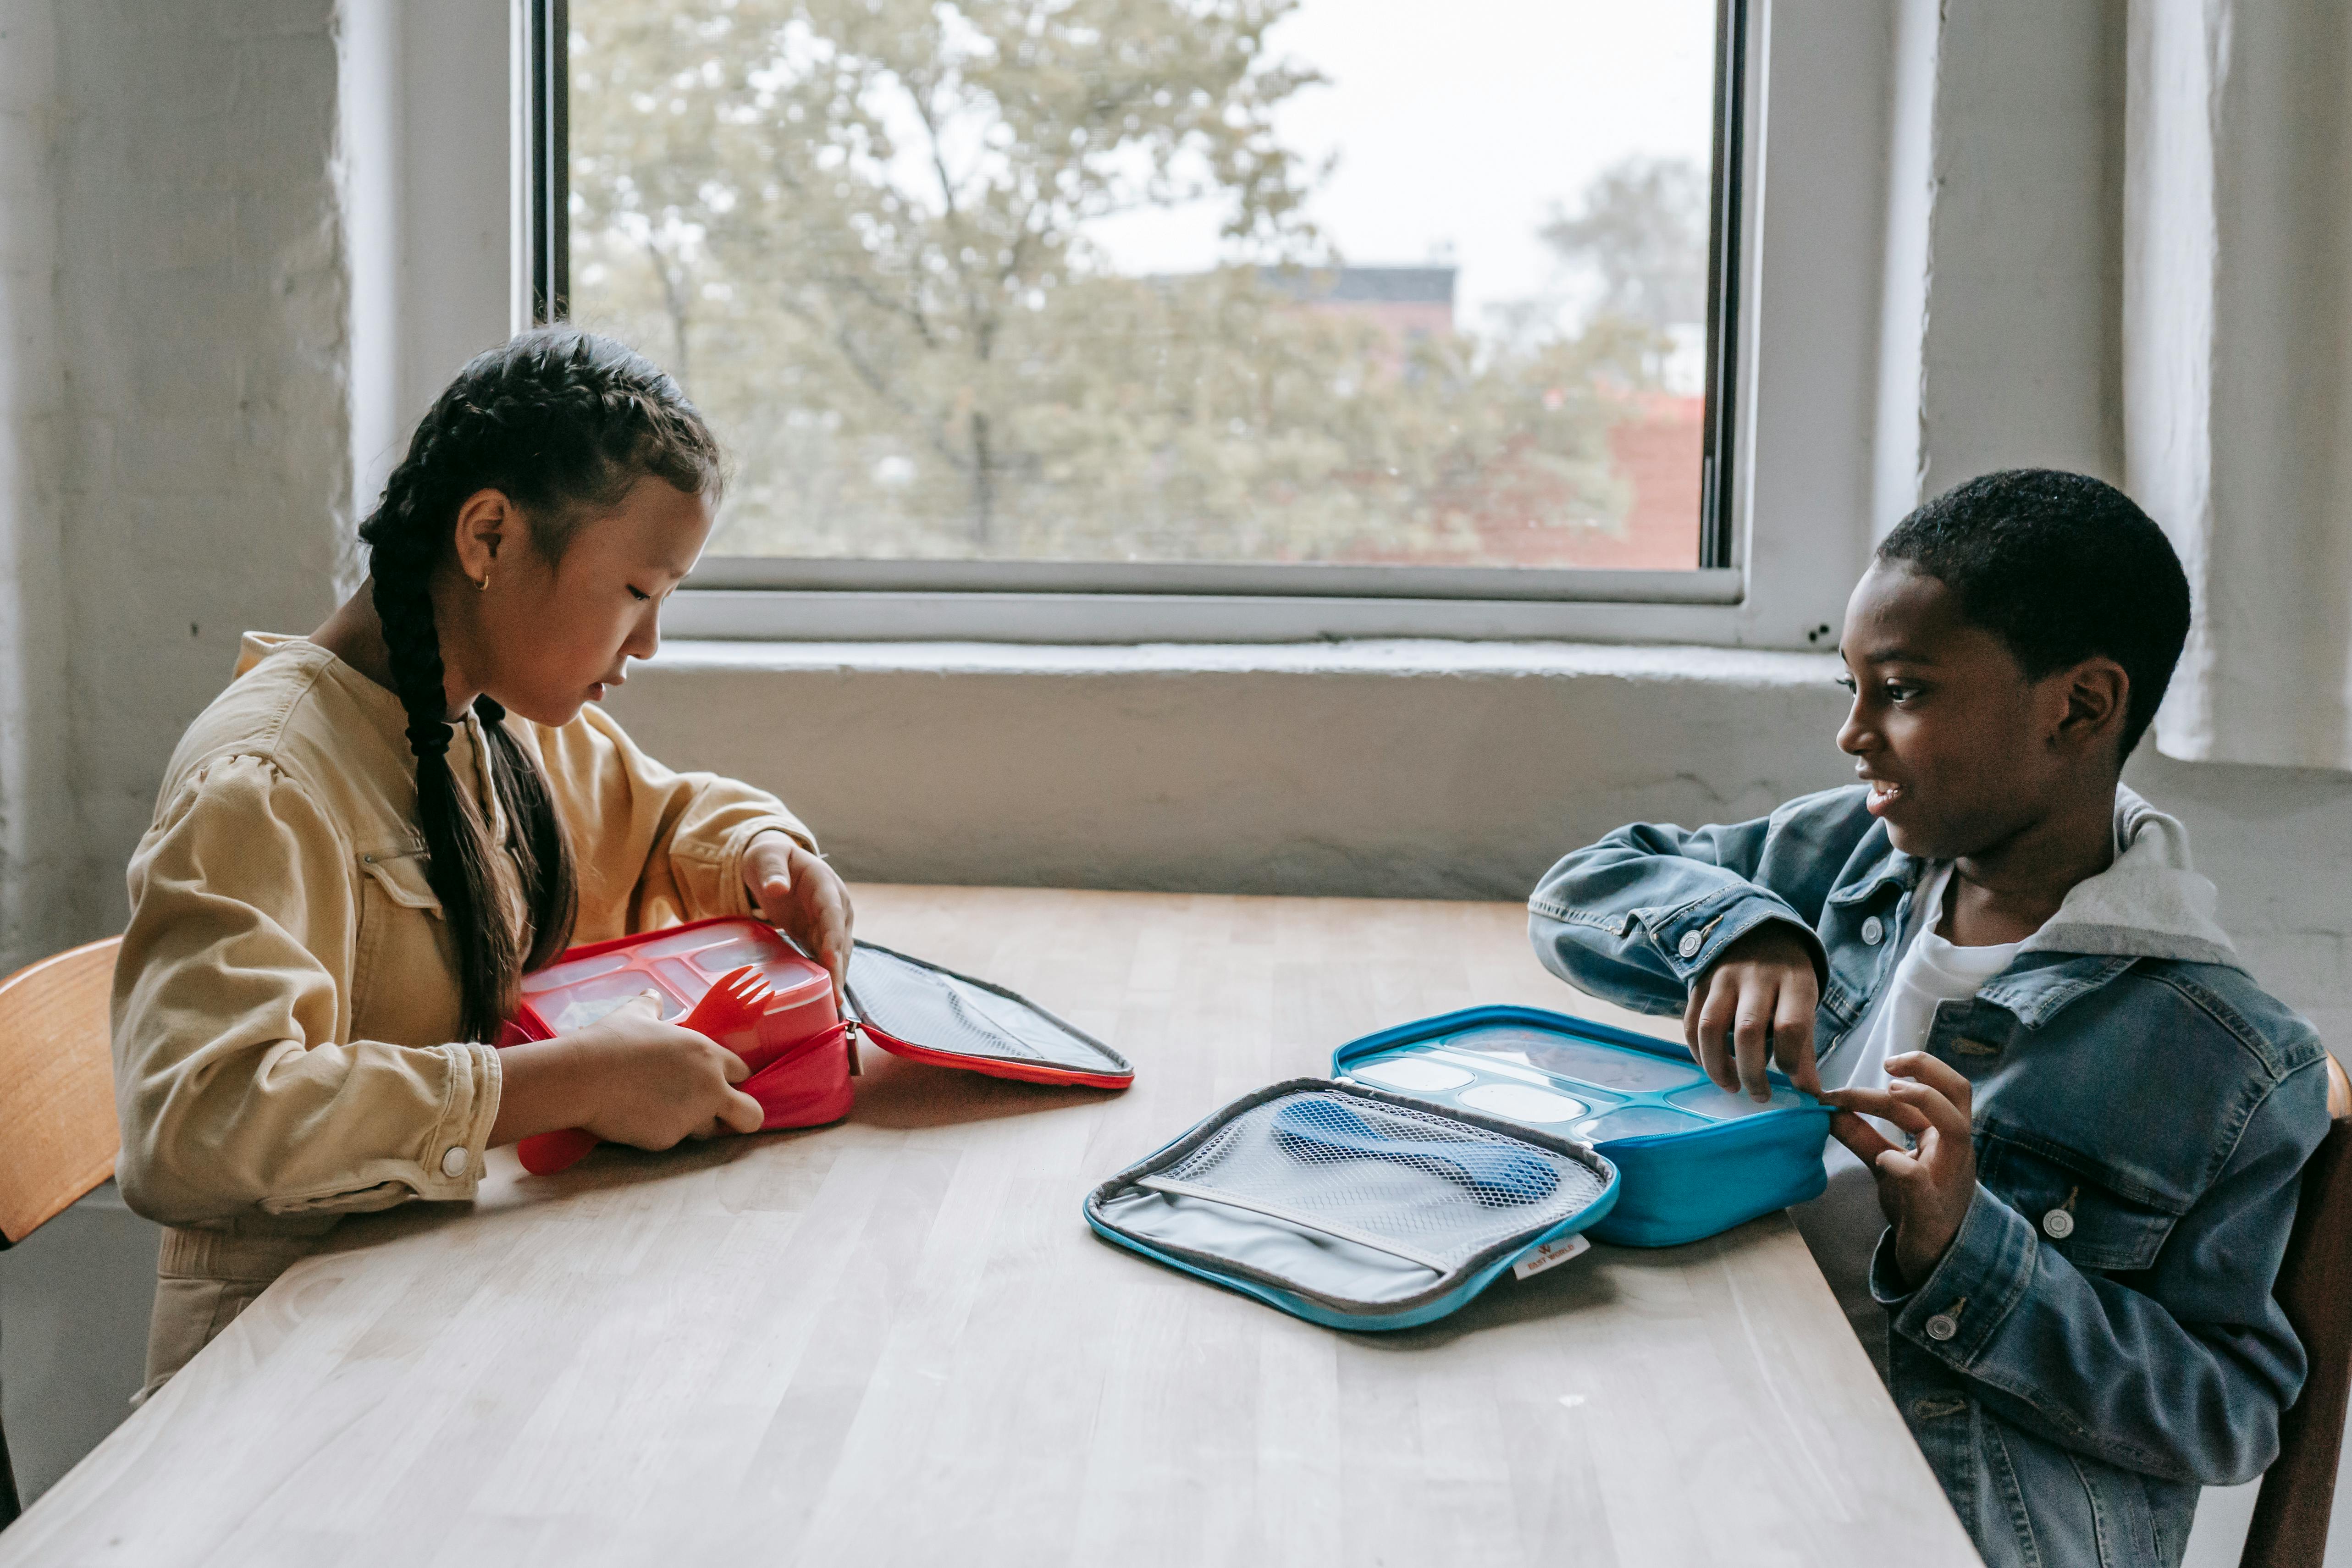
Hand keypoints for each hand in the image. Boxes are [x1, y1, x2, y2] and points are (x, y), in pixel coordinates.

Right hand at [492, 993, 763, 1150]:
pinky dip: (662, 1132)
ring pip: (710, 1131)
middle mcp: (709, 1087)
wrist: (581, 1077)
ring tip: (662, 1109)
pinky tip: (638, 1117)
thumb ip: (652, 1007)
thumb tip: (652, 997)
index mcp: (707, 1054)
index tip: (717, 1081)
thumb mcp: (635, 1014)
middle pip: (751, 1114)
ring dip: (695, 1124)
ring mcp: (691, 1117)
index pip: (743, 1072)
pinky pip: (674, 1139)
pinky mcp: (668, 1139)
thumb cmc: (609, 1041)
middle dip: (741, 1116)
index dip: (731, 1078)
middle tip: (720, 1114)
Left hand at [745, 833, 853, 1009]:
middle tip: (835, 1000)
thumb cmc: (771, 857)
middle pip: (840, 940)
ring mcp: (831, 924)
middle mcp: (836, 907)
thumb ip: (772, 869)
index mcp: (826, 885)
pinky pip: (827, 959)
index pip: (832, 914)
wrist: (776, 864)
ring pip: (838, 954)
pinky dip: (828, 978)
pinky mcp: (820, 937)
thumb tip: (777, 888)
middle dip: (839, 969)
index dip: (833, 939)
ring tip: (834, 1008)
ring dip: (837, 978)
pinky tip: (824, 1000)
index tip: (831, 962)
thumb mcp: (767, 856)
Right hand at [1684, 924, 1821, 1099]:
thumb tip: (1810, 1094)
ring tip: (1730, 1086)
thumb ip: (1804, 1048)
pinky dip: (1697, 1051)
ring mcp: (1723, 979)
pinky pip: (1690, 1022)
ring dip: (1717, 1066)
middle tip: (1760, 1095)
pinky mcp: (1699, 983)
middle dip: (1752, 1072)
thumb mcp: (1804, 1002)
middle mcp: (1756, 978)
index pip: (1790, 1026)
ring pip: (1711, 1027)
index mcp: (1793, 981)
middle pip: (1748, 1031)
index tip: (1790, 1075)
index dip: (1789, 1059)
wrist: (1757, 931)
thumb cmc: (1786, 977)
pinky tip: (1711, 1066)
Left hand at [1823, 1052, 1977, 1287]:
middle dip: (1928, 1068)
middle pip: (1959, 1092)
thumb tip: (1829, 1108)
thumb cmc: (1915, 1204)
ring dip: (1925, 1102)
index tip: (1845, 1084)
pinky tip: (1883, 1160)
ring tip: (1891, 1091)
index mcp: (1944, 1136)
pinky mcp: (1932, 1206)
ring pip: (1956, 1127)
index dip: (1885, 1082)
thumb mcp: (1887, 1162)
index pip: (1925, 1092)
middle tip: (1888, 1063)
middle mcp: (1953, 1149)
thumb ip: (1863, 1136)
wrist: (1931, 1256)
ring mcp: (1948, 1176)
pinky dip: (1901, 1165)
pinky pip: (1921, 1179)